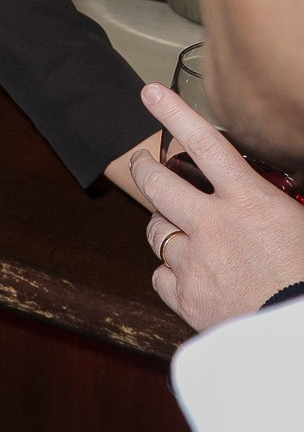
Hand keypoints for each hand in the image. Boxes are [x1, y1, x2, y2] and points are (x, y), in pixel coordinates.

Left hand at [130, 83, 303, 329]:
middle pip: (159, 184)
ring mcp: (194, 260)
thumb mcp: (301, 225)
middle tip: (144, 163)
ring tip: (173, 226)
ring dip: (160, 224)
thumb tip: (266, 197)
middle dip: (145, 169)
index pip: (206, 144)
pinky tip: (187, 275)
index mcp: (250, 202)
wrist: (298, 338)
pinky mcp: (184, 295)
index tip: (150, 92)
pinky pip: (160, 274)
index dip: (175, 113)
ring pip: (154, 229)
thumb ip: (273, 204)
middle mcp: (214, 225)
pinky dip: (170, 273)